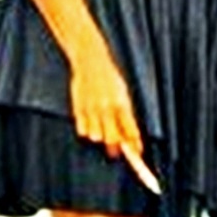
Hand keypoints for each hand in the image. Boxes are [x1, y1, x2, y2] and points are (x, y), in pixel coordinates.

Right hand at [69, 39, 142, 160]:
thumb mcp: (122, 94)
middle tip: (116, 151)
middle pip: (112, 139)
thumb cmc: (109, 78)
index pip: (131, 131)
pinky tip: (90, 123)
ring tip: (101, 129)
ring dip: (100, 137)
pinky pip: (83, 130)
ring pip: (96, 137)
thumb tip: (129, 137)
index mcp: (121, 104)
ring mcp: (92, 109)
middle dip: (116, 147)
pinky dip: (87, 131)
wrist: (91, 62)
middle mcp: (107, 108)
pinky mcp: (78, 108)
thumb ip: (125, 116)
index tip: (137, 153)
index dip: (134, 145)